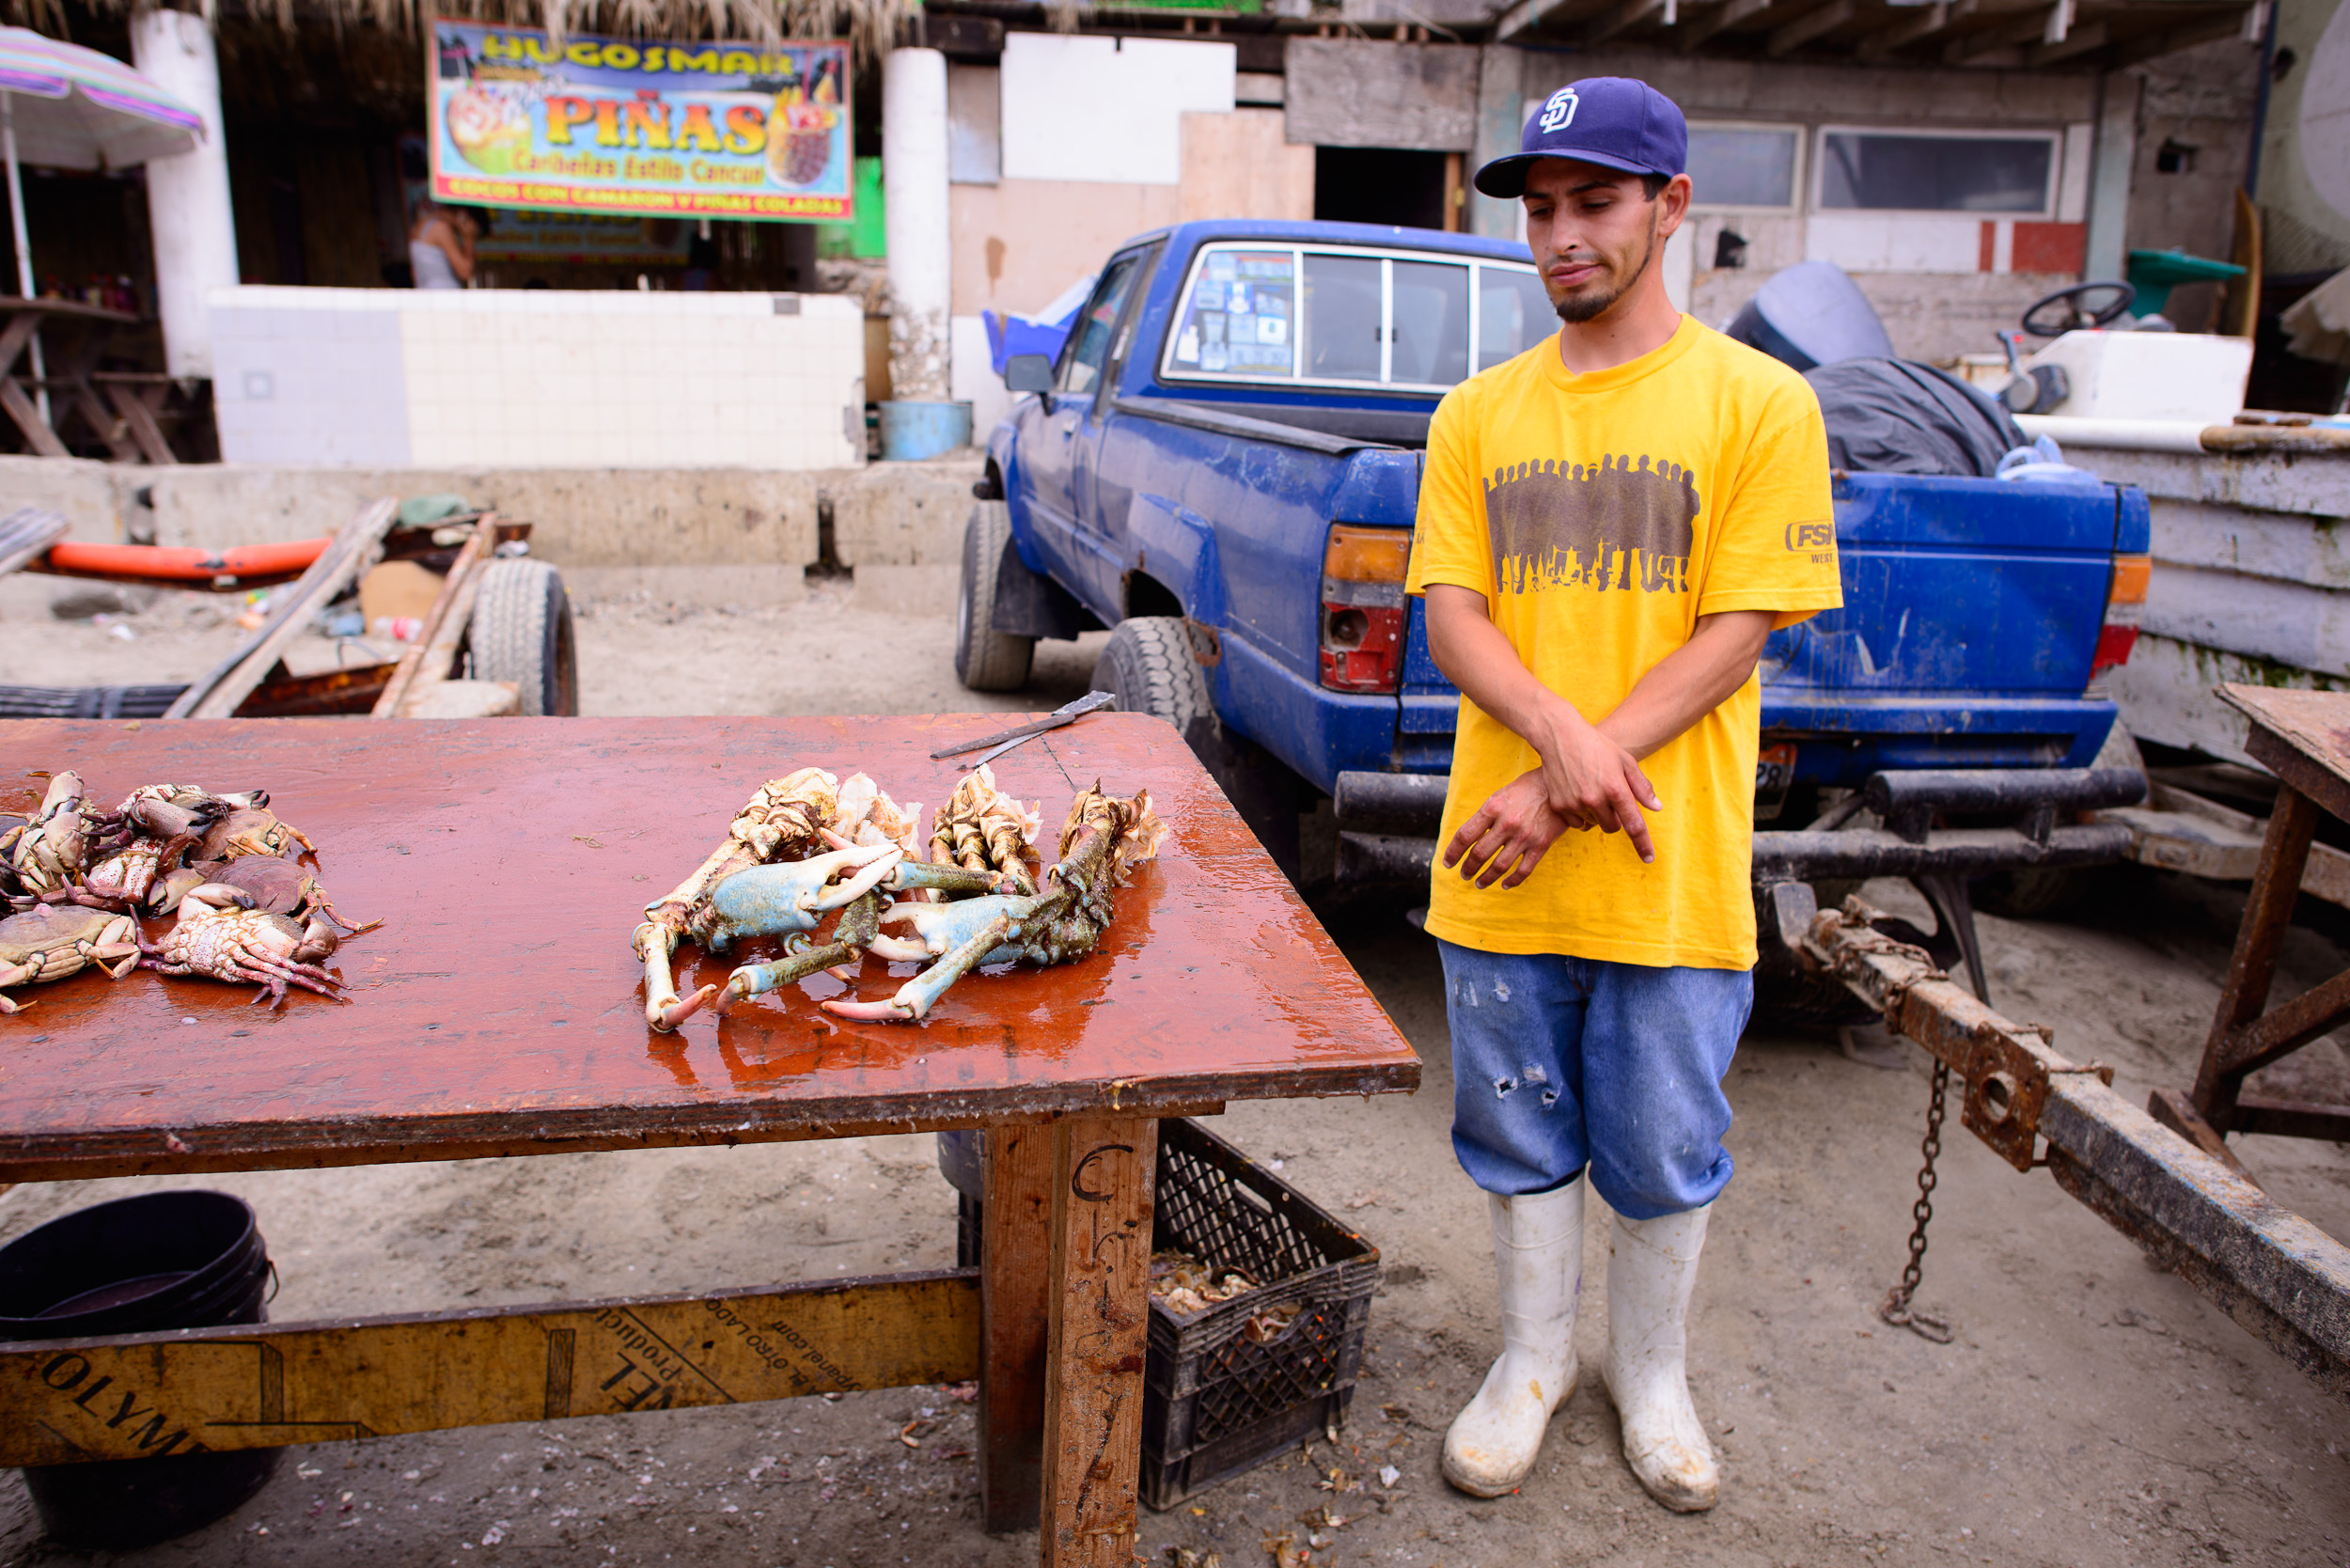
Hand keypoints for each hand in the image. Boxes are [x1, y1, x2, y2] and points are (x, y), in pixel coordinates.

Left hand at [1443, 769, 1570, 888]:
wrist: (1560, 787)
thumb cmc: (1526, 789)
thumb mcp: (1501, 795)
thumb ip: (1486, 815)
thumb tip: (1469, 838)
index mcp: (1493, 807)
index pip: (1465, 835)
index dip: (1453, 852)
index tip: (1448, 862)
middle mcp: (1507, 823)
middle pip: (1479, 854)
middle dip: (1468, 868)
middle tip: (1464, 874)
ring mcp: (1524, 836)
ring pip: (1499, 866)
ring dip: (1486, 878)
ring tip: (1479, 883)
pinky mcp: (1541, 845)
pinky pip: (1523, 870)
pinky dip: (1512, 881)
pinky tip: (1505, 884)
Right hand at [1534, 710, 1661, 863]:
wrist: (1559, 736)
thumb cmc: (1597, 746)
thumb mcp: (1625, 761)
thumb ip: (1642, 787)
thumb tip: (1656, 808)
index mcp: (1616, 788)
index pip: (1634, 825)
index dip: (1643, 844)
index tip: (1649, 859)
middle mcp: (1595, 799)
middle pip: (1613, 827)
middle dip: (1615, 818)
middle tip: (1610, 798)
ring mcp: (1575, 803)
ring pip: (1594, 824)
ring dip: (1597, 814)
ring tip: (1591, 789)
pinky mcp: (1559, 805)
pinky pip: (1576, 823)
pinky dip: (1580, 814)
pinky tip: (1577, 793)